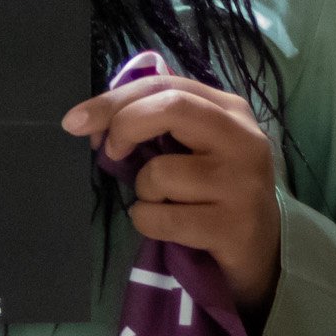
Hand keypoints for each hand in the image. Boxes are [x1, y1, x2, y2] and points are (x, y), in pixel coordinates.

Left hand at [62, 58, 282, 321]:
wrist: (260, 249)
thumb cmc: (210, 190)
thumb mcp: (191, 145)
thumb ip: (153, 122)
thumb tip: (92, 121)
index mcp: (229, 110)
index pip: (163, 85)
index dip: (112, 99)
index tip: (75, 121)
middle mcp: (244, 139)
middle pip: (170, 108)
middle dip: (124, 126)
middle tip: (110, 153)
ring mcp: (243, 183)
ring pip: (160, 172)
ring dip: (143, 192)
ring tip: (165, 203)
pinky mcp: (235, 226)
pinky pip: (162, 217)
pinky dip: (149, 222)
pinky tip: (170, 227)